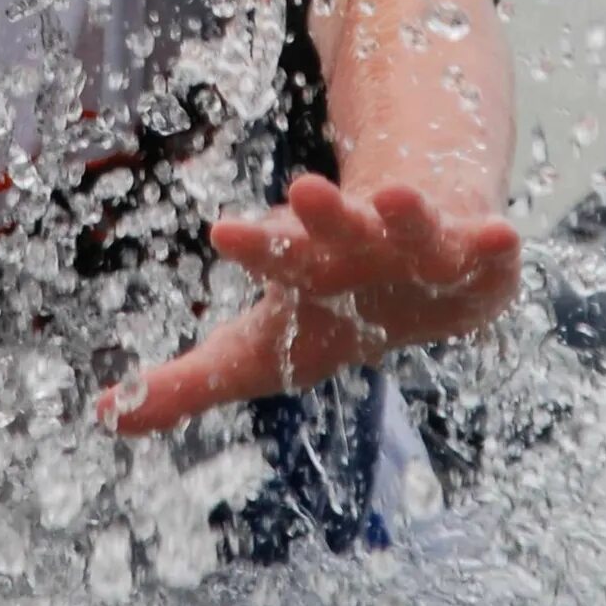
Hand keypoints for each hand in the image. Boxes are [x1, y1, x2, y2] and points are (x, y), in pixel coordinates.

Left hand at [98, 173, 521, 436]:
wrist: (423, 272)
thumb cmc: (330, 310)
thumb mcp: (259, 351)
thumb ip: (189, 382)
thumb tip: (105, 417)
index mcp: (307, 266)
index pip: (273, 253)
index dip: (253, 245)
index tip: (220, 232)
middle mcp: (360, 245)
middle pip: (339, 227)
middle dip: (324, 212)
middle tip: (303, 188)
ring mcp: (419, 245)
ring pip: (412, 225)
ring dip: (405, 213)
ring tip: (396, 196)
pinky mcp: (476, 256)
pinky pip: (488, 250)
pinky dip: (493, 244)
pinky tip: (501, 234)